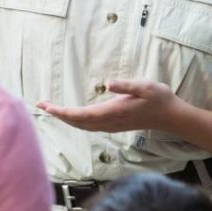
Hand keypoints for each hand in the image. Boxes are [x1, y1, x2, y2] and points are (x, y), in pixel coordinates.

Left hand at [36, 79, 178, 133]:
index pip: (82, 115)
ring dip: (66, 118)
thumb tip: (108, 84)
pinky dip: (76, 121)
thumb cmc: (159, 98)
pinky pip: (90, 126)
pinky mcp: (114, 125)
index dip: (63, 112)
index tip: (48, 107)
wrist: (171, 116)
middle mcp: (110, 121)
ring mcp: (112, 125)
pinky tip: (72, 117)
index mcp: (113, 111)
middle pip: (78, 122)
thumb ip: (126, 86)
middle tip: (40, 105)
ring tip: (51, 109)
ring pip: (83, 126)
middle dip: (58, 115)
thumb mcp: (145, 86)